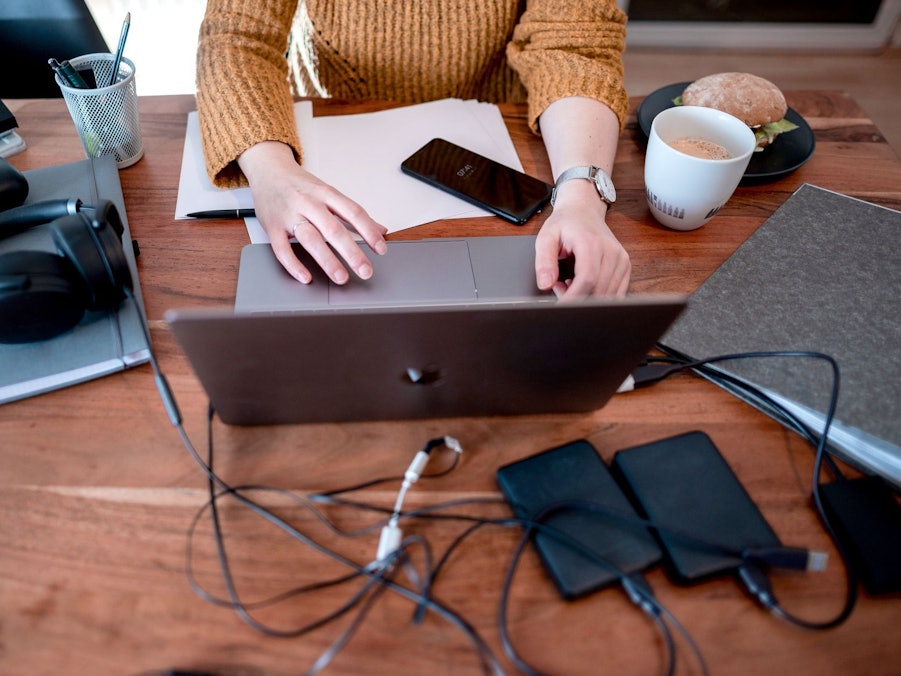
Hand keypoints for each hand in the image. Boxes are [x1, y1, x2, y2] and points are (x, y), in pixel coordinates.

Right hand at [237, 141, 387, 283]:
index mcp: (326, 194)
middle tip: (366, 271)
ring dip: (327, 261)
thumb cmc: (300, 185)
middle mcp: (309, 203)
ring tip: (341, 277)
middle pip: (333, 229)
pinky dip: (294, 265)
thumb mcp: (328, 193)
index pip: (353, 212)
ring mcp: (289, 214)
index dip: (369, 231)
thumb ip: (353, 214)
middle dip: (352, 252)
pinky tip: (306, 277)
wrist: (268, 170)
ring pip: (310, 239)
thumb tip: (381, 230)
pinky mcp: (273, 227)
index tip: (381, 249)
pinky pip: (282, 249)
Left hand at [534, 179, 629, 298]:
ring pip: (608, 295)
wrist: (583, 211)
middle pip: (598, 291)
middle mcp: (612, 252)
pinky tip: (583, 285)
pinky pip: (615, 293)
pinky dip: (598, 296)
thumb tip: (545, 284)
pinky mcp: (625, 267)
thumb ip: (543, 261)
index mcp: (592, 243)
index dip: (573, 298)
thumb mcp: (546, 238)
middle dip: (577, 299)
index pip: (587, 280)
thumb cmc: (565, 224)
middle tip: (559, 288)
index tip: (560, 308)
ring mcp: (621, 260)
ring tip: (570, 284)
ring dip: (587, 299)